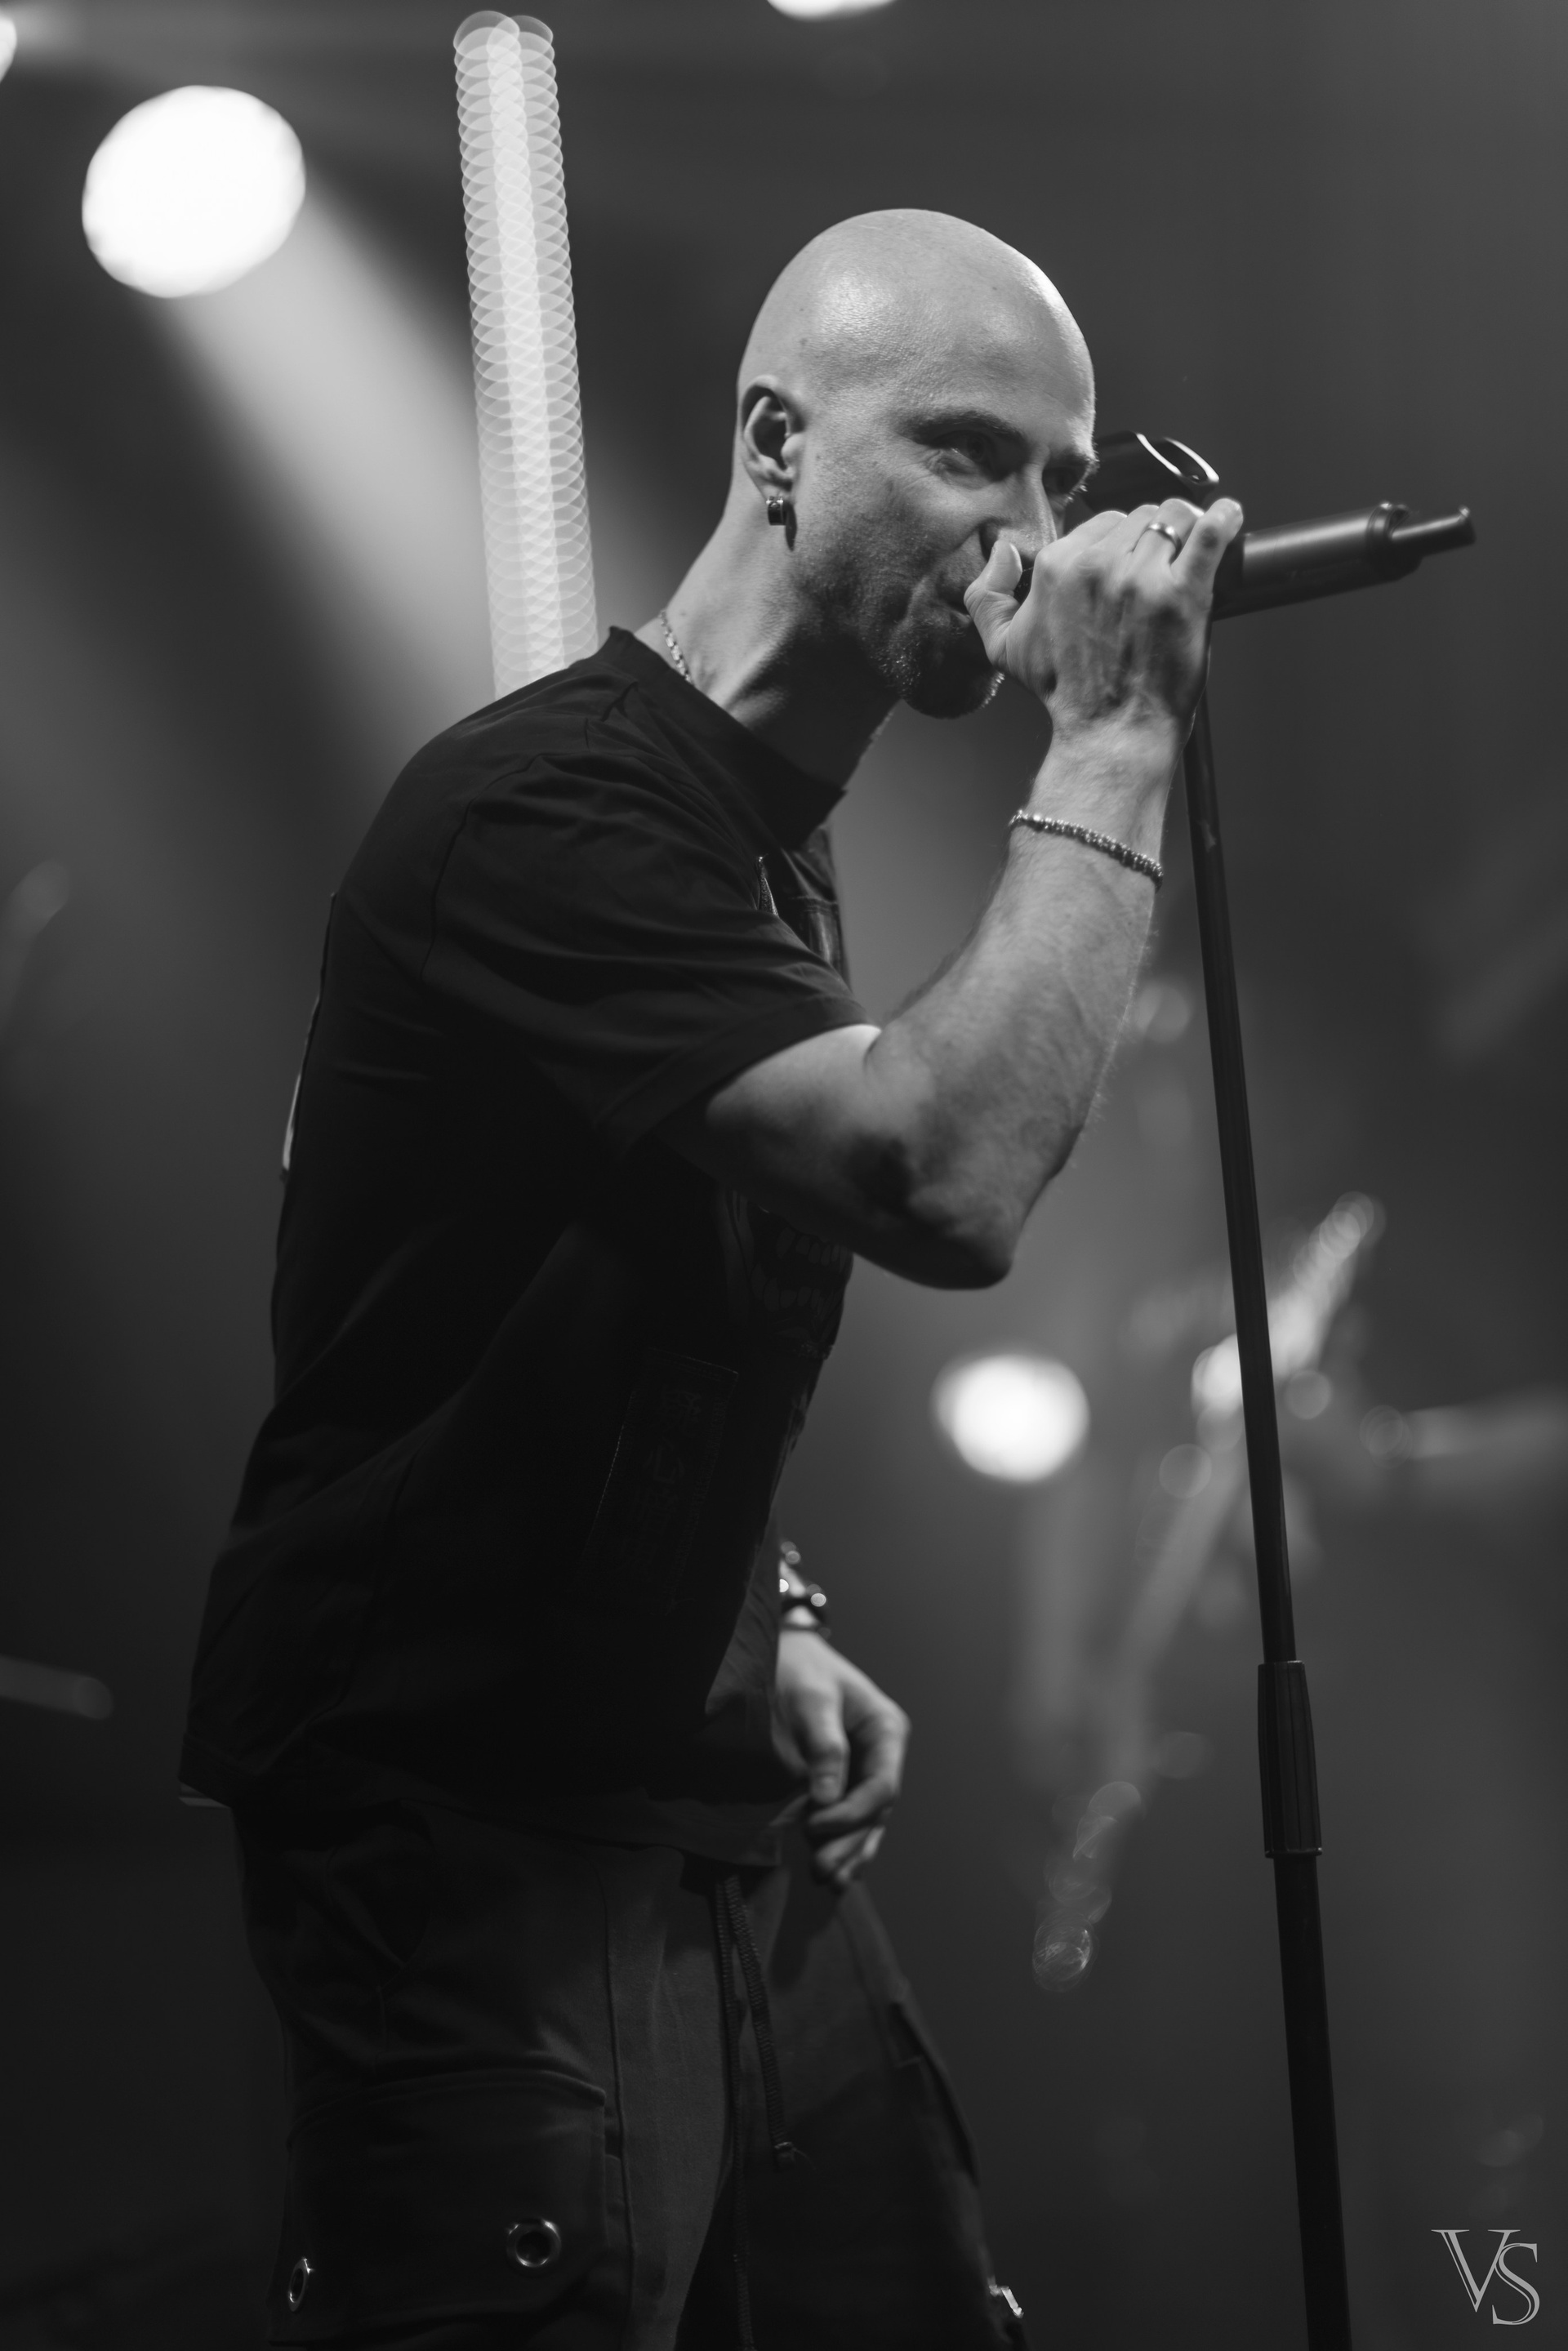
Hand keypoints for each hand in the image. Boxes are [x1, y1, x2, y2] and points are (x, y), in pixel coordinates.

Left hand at [775, 1633, 909, 1887]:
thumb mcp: (811, 1699)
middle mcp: (883, 1754)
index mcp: (886, 1730)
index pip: (882, 1786)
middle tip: (820, 1869)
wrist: (785, 1654)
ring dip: (850, 1852)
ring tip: (830, 1881)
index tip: (814, 1823)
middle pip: (876, 1811)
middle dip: (850, 1842)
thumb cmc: (800, 1668)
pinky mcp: (846, 1780)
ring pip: (867, 1822)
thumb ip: (824, 1747)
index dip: (852, 1813)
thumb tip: (825, 1800)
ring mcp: (867, 1769)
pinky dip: (845, 1844)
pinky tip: (838, 1871)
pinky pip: (853, 1818)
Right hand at [965, 495, 1243, 744]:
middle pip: (1140, 516)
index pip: (1102, 522)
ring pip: (1174, 518)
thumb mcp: (1004, 649)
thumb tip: (1001, 550)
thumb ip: (986, 596)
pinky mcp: (1182, 593)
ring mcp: (1141, 578)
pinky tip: (1228, 518)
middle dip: (1152, 539)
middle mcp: (1096, 566)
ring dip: (1186, 532)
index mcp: (1056, 568)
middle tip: (1157, 575)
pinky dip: (1223, 520)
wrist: (1110, 734)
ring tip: (1189, 557)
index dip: (1120, 544)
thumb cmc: (1064, 694)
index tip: (1129, 570)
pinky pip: (1210, 532)